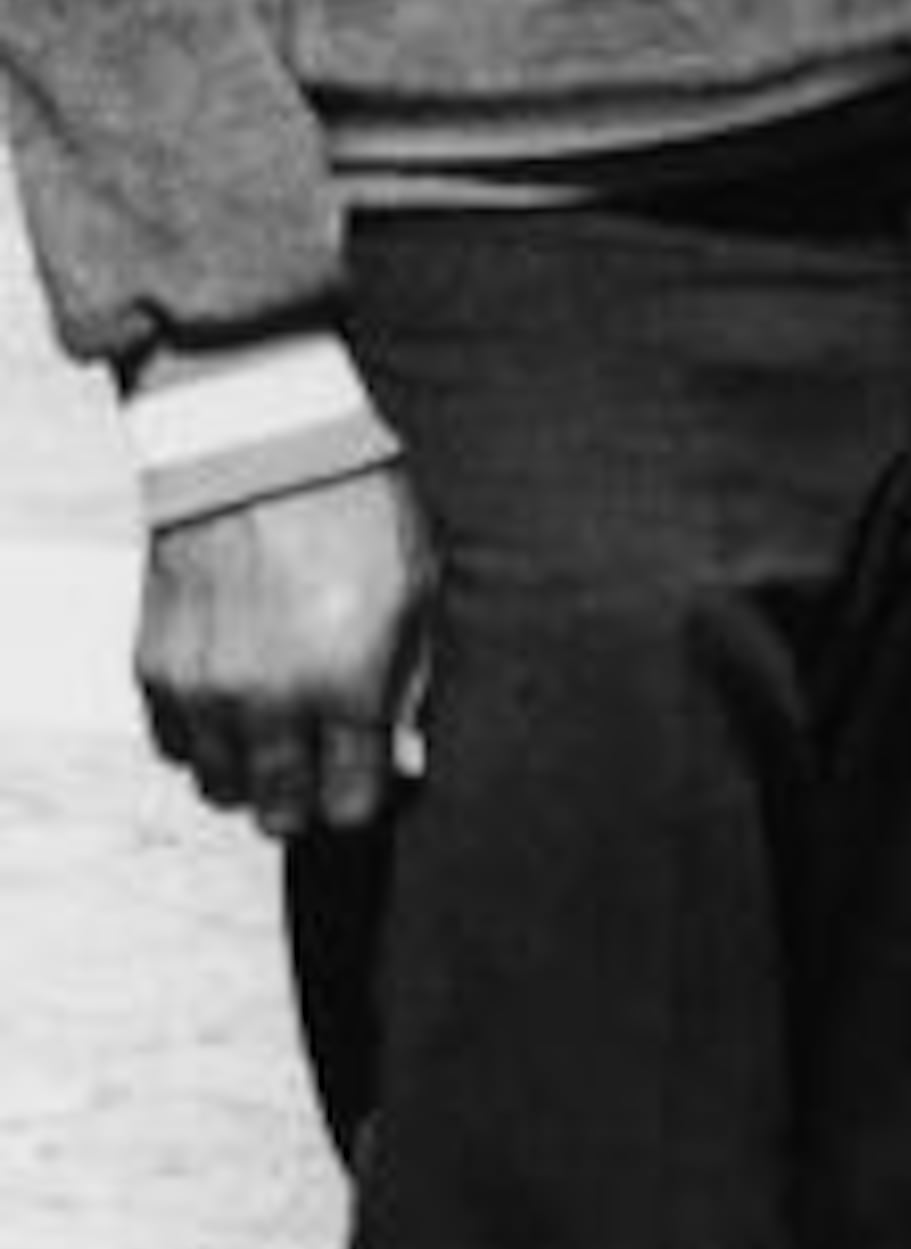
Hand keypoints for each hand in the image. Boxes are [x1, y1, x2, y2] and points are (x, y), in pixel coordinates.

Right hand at [138, 464, 435, 839]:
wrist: (259, 435)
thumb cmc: (355, 500)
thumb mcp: (417, 583)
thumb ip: (412, 680)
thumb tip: (405, 757)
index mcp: (346, 678)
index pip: (349, 803)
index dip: (366, 794)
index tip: (372, 774)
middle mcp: (269, 697)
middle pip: (280, 813)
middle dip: (309, 794)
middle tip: (325, 757)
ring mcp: (203, 687)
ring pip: (222, 788)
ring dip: (252, 769)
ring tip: (279, 720)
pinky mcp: (154, 665)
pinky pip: (175, 745)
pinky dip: (203, 734)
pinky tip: (234, 692)